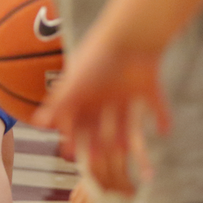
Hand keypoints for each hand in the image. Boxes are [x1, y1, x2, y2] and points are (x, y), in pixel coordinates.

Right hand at [34, 39, 168, 194]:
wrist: (130, 33)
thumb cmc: (97, 58)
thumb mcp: (75, 85)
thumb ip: (59, 104)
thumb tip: (37, 125)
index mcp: (89, 94)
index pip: (80, 122)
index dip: (77, 140)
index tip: (74, 157)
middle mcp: (107, 97)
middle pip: (105, 129)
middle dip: (105, 147)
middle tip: (105, 168)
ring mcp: (129, 93)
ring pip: (132, 125)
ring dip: (136, 145)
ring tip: (140, 164)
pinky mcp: (149, 88)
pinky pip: (157, 107)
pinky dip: (163, 118)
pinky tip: (166, 132)